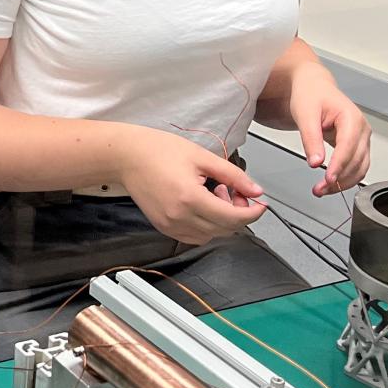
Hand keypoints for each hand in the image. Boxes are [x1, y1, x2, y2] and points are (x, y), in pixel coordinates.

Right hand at [116, 128, 264, 245]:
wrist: (127, 156)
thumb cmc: (158, 151)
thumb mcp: (202, 156)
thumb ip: (233, 175)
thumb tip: (255, 190)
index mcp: (190, 197)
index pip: (233, 217)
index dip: (253, 212)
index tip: (260, 204)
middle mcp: (179, 216)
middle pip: (225, 229)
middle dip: (238, 213)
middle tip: (236, 192)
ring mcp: (170, 225)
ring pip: (211, 236)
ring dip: (221, 221)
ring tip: (214, 195)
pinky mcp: (163, 227)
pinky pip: (194, 237)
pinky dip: (206, 226)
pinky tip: (202, 205)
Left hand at [288, 65, 371, 195]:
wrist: (313, 88)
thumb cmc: (310, 95)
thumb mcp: (305, 114)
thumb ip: (311, 138)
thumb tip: (315, 162)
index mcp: (351, 117)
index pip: (348, 146)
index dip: (339, 165)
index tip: (328, 179)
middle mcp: (361, 129)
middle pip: (357, 161)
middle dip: (339, 178)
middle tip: (319, 189)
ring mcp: (361, 138)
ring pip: (360, 168)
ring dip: (343, 182)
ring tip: (322, 190)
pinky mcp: (356, 146)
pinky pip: (356, 166)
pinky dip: (345, 178)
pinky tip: (330, 184)